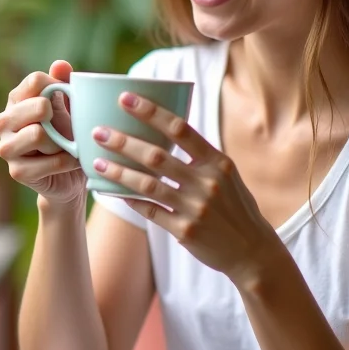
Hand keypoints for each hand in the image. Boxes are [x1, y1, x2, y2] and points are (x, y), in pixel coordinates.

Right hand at [0, 61, 86, 207]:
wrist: (69, 175)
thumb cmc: (67, 134)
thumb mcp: (68, 106)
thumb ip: (64, 83)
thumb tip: (60, 64)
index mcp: (15, 100)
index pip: (36, 81)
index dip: (58, 87)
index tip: (67, 99)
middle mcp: (3, 121)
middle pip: (38, 106)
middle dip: (59, 116)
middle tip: (65, 128)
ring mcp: (6, 147)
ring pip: (39, 134)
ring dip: (61, 142)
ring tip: (64, 146)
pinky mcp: (16, 171)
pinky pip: (51, 161)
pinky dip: (68, 161)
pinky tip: (70, 162)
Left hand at [90, 91, 279, 282]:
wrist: (252, 251)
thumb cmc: (235, 206)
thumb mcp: (226, 175)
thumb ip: (200, 155)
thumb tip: (163, 130)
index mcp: (218, 162)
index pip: (180, 129)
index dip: (150, 112)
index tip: (125, 99)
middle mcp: (207, 183)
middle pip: (157, 156)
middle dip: (123, 142)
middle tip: (99, 132)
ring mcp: (196, 208)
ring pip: (147, 184)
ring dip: (118, 172)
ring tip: (96, 162)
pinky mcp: (185, 231)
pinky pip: (150, 210)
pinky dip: (129, 199)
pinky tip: (111, 191)